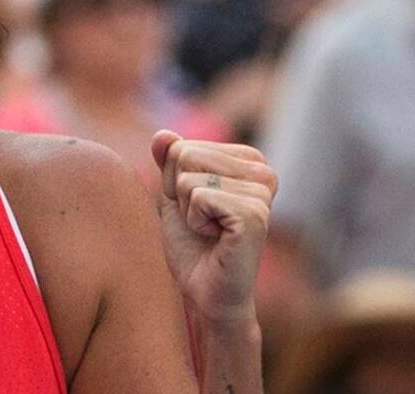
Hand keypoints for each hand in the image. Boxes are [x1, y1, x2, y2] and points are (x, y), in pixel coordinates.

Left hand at [151, 131, 276, 322]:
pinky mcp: (254, 214)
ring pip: (188, 178)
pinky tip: (215, 238)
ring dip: (187, 209)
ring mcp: (262, 192)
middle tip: (202, 222)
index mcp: (248, 160)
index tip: (197, 208)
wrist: (205, 292)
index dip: (175, 182)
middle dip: (180, 193)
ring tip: (210, 231)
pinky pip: (199, 197)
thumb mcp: (173, 194)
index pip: (182, 147)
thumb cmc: (193, 244)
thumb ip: (168, 161)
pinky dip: (194, 221)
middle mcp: (263, 171)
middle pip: (185, 155)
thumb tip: (162, 134)